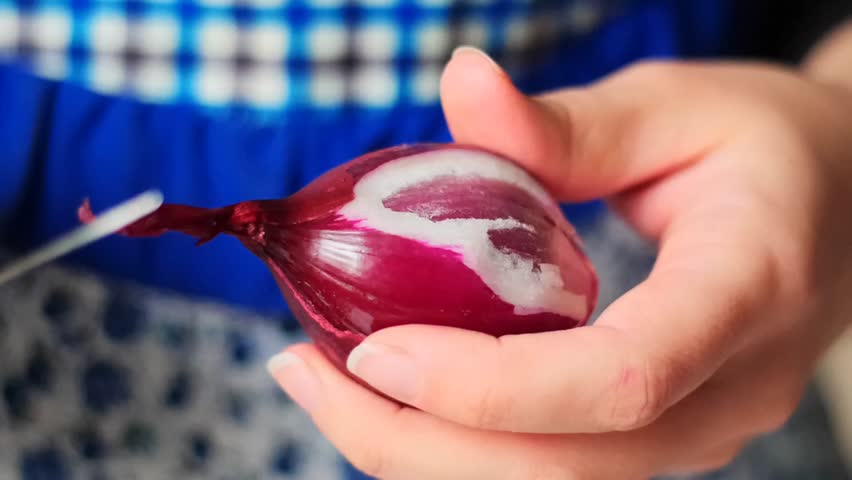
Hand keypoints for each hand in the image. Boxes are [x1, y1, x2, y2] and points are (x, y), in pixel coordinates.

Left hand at [267, 47, 851, 478]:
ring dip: (422, 451)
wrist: (842, 199)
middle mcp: (728, 391)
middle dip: (415, 441)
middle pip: (564, 466)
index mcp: (748, 292)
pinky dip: (459, 442)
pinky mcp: (658, 432)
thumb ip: (567, 122)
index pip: (622, 379)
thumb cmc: (767, 144)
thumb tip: (459, 81)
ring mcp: (696, 427)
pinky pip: (550, 463)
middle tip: (299, 372)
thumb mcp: (678, 107)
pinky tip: (393, 390)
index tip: (372, 350)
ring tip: (320, 382)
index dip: (490, 386)